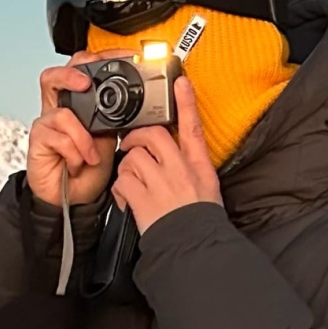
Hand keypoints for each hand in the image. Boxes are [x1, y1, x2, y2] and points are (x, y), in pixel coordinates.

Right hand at [27, 50, 131, 206]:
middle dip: (73, 74)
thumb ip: (117, 117)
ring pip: (61, 111)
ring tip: (91, 154)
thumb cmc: (91, 168)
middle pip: (55, 75)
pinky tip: (78, 162)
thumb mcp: (112, 138)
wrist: (76, 197)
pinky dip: (74, 152)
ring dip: (82, 137)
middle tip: (87, 84)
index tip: (123, 57)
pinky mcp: (39, 140)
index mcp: (80, 103)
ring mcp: (48, 124)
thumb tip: (139, 100)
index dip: (100, 57)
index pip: (83, 69)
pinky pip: (58, 137)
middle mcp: (60, 109)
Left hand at [111, 80, 221, 233]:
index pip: (192, 126)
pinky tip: (128, 200)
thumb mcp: (206, 184)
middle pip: (152, 136)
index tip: (180, 82)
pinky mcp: (143, 199)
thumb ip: (192, 163)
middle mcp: (180, 169)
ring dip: (127, 169)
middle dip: (136, 139)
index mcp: (197, 164)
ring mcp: (161, 183)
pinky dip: (120, 191)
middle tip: (131, 147)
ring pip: (132, 158)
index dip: (186, 102)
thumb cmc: (199, 218)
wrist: (193, 246)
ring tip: (133, 184)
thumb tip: (179, 149)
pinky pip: (122, 181)